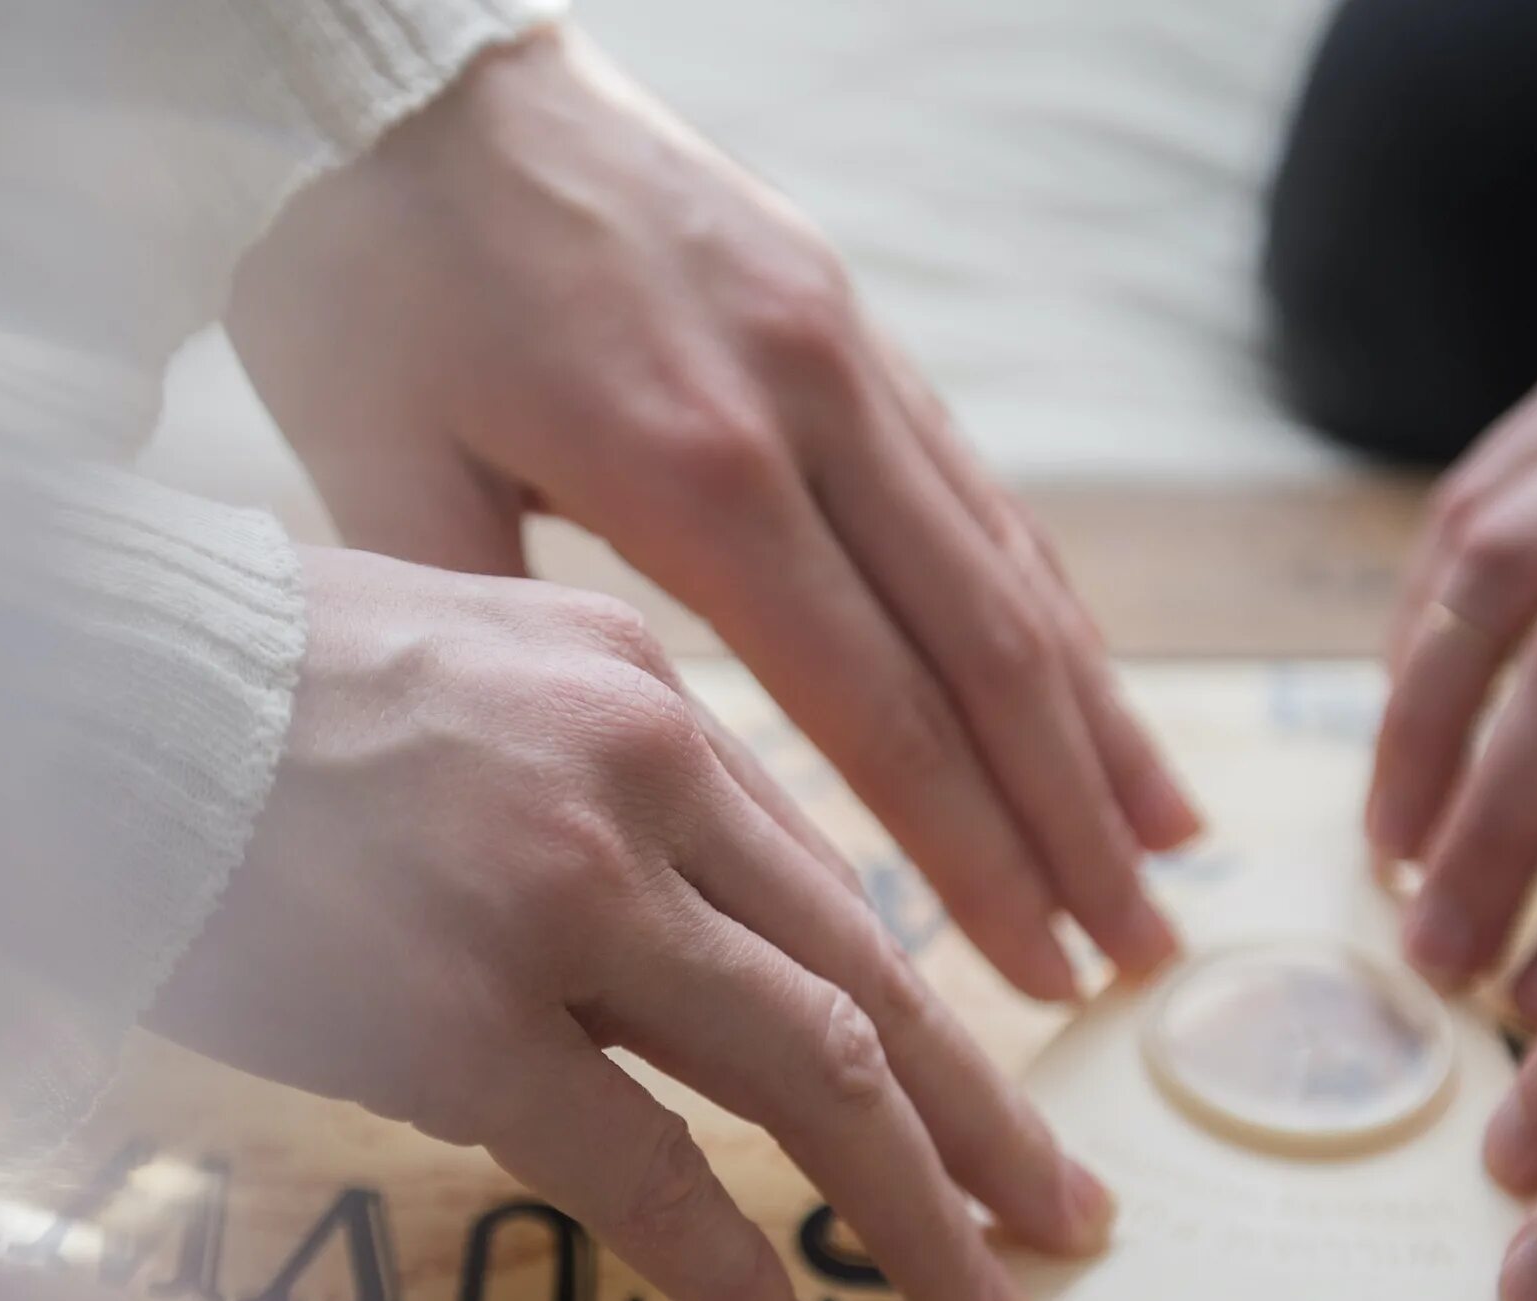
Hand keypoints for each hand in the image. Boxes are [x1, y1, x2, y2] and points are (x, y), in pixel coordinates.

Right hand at [147, 548, 1113, 1300]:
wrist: (71, 690)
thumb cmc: (243, 688)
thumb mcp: (467, 665)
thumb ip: (599, 771)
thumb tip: (696, 908)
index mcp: (644, 693)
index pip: (831, 880)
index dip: (932, 1006)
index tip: (995, 1088)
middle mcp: (639, 782)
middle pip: (868, 978)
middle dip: (985, 1120)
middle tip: (1064, 1217)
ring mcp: (559, 899)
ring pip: (808, 1070)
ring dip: (913, 1203)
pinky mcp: (457, 1015)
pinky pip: (645, 1169)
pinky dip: (737, 1266)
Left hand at [227, 25, 1196, 1002]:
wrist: (409, 55)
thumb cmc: (370, 266)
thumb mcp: (377, 460)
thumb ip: (484, 632)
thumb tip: (551, 791)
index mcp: (690, 468)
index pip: (878, 708)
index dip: (974, 854)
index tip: (1038, 972)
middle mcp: (809, 408)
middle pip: (985, 651)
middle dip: (1071, 819)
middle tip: (1144, 954)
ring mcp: (850, 352)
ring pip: (1012, 564)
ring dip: (1096, 717)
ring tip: (1167, 845)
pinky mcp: (856, 316)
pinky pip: (978, 485)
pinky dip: (1050, 600)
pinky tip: (1091, 682)